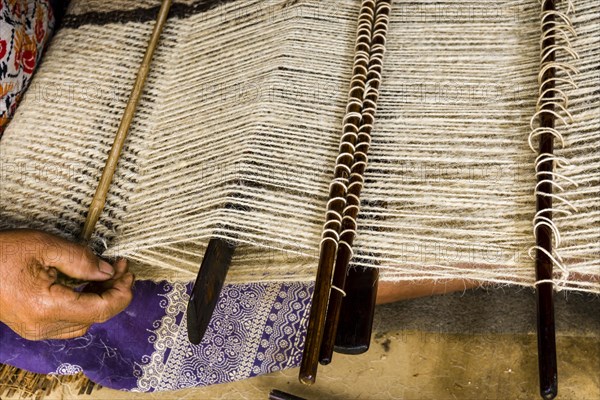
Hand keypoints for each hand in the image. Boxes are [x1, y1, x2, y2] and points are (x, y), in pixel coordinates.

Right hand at [0, 229, 133, 339]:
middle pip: (96, 316)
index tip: (128, 271)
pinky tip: (87, 285)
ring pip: (85, 321)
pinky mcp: (33, 326)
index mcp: (47, 307)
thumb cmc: (1, 253)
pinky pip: (69, 322)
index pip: (102, 310)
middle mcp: (44, 326)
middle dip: (114, 291)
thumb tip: (108, 271)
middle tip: (120, 267)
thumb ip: (81, 260)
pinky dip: (84, 305)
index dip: (122, 292)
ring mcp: (37, 330)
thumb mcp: (44, 246)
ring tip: (106, 274)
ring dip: (101, 299)